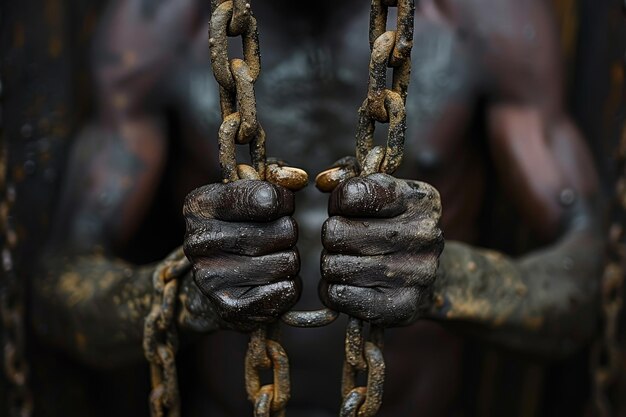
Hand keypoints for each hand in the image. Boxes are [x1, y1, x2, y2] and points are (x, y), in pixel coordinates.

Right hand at [183, 179, 301, 330]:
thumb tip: (298, 178)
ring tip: (270, 259)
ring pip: (288, 261)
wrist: (212, 284)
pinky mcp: (230, 308)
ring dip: (289, 260)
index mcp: (199, 206)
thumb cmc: (237, 230)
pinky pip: (286, 291)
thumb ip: (274, 179)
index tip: (279, 205)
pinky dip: (288, 286)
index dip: (284, 201)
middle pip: (284, 230)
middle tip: (274, 237)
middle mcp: (198, 241)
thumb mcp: (246, 195)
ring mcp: (210, 278)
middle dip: (288, 232)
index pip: (266, 198)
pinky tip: (270, 282)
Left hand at [319, 173, 443, 326]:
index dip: (338, 202)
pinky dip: (334, 291)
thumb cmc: (394, 227)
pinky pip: (337, 295)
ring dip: (332, 264)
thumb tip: (323, 180)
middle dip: (333, 236)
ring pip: (333, 265)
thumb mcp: (381, 192)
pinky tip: (351, 285)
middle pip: (335, 232)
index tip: (347, 209)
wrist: (429, 280)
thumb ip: (349, 175)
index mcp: (420, 200)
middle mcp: (424, 235)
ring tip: (352, 262)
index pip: (351, 194)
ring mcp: (416, 274)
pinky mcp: (401, 307)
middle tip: (347, 241)